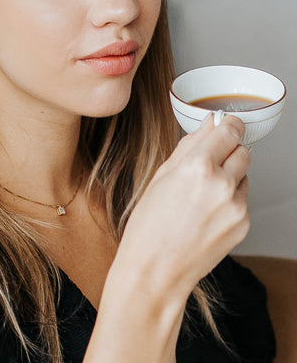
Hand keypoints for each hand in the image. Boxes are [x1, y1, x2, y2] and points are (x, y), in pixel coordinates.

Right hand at [115, 114, 250, 297]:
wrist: (155, 271)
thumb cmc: (149, 225)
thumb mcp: (161, 175)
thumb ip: (189, 145)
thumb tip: (208, 124)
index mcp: (198, 167)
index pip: (230, 131)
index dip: (228, 125)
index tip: (226, 125)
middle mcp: (222, 185)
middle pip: (244, 151)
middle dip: (229, 151)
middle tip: (208, 164)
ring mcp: (236, 207)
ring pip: (244, 176)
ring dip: (230, 177)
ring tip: (202, 196)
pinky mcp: (243, 226)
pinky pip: (243, 200)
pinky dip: (230, 201)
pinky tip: (206, 214)